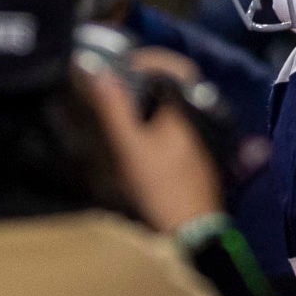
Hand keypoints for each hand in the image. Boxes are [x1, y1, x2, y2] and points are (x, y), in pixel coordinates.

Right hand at [79, 52, 221, 233]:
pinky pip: (173, 133)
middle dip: (142, 82)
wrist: (191, 236)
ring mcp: (199, 145)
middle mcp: (196, 123)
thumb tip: (97, 71)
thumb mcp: (130, 148)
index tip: (120, 62)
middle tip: (112, 85)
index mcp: (183, 112)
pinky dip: (153, 128)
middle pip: (171, 89)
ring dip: (145, 106)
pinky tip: (134, 143)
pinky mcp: (195, 165)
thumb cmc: (160, 189)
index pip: (174, 67)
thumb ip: (113, 109)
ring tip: (116, 112)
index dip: (148, 58)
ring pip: (171, 112)